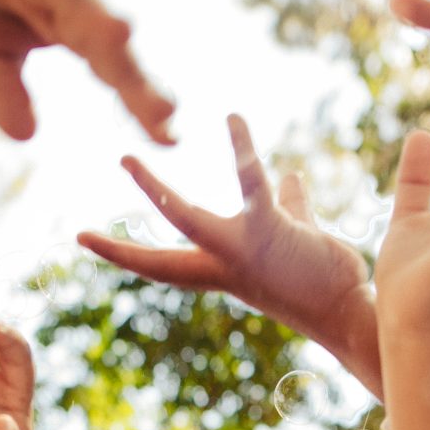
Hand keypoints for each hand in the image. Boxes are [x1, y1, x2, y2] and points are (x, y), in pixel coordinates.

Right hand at [0, 0, 175, 143]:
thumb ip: (1, 91)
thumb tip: (26, 135)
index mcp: (61, 23)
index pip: (108, 65)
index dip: (138, 97)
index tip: (168, 136)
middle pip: (97, 25)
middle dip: (127, 63)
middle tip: (160, 103)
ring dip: (88, 3)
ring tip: (118, 34)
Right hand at [78, 115, 383, 391]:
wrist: (353, 310)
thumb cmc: (327, 278)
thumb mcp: (298, 237)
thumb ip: (289, 207)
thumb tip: (288, 178)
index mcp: (223, 270)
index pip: (163, 265)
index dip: (123, 254)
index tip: (86, 239)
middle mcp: (223, 267)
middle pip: (158, 262)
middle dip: (118, 250)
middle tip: (77, 236)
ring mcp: (241, 252)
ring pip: (185, 219)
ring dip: (151, 193)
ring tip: (125, 162)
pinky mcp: (269, 231)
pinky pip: (249, 182)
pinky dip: (241, 148)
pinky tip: (232, 119)